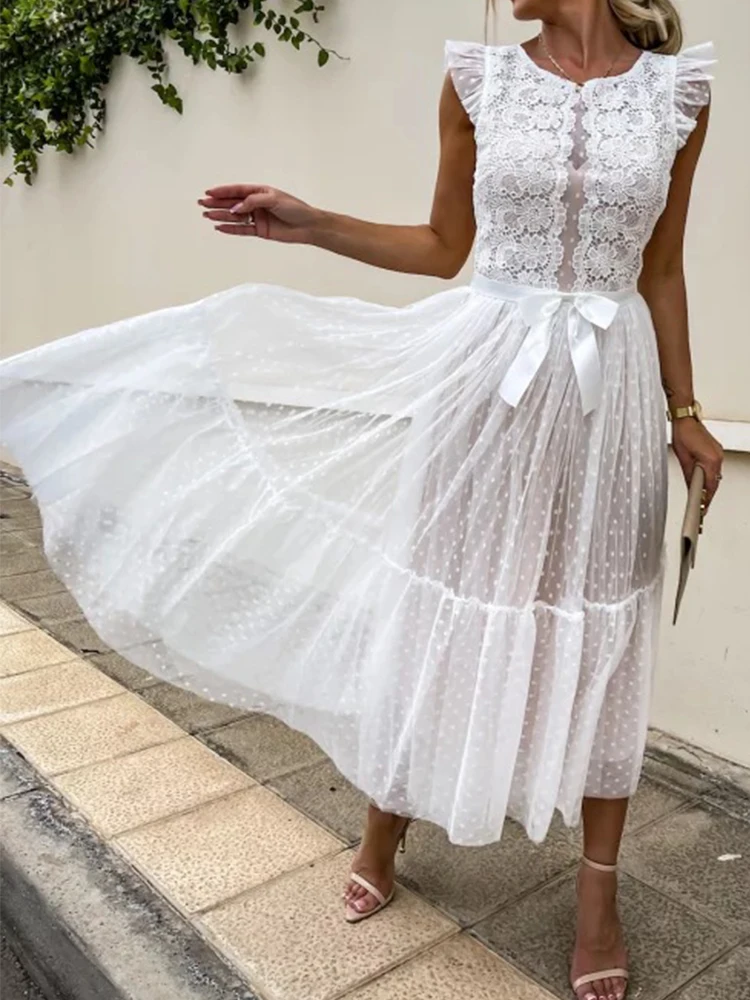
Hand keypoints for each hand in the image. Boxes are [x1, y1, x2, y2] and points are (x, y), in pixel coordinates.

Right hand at [198, 184, 320, 242]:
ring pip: (235, 216)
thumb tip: (236, 208)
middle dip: (217, 203)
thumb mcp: (274, 199)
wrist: (308, 226)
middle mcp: (256, 204)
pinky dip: (231, 229)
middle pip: (233, 203)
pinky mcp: (260, 230)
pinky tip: (220, 227)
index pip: (237, 190)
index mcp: (260, 191)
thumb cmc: (295, 209)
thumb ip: (253, 202)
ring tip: (207, 215)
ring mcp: (257, 217)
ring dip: (221, 215)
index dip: (223, 191)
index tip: (209, 192)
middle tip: (202, 203)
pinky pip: (242, 230)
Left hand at [671, 417, 723, 511]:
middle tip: (700, 505)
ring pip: (715, 475)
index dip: (706, 499)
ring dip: (707, 483)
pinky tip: (700, 477)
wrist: (686, 419)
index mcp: (711, 460)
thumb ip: (689, 476)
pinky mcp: (716, 451)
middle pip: (715, 482)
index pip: (711, 486)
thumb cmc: (683, 434)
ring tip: (698, 493)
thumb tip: (691, 488)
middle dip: (707, 493)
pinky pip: (714, 467)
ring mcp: (718, 453)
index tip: (702, 508)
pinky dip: (708, 474)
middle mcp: (718, 457)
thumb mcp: (683, 459)